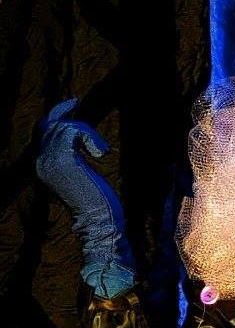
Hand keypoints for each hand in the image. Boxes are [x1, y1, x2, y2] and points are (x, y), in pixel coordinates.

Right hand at [36, 99, 134, 297]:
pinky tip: (101, 152)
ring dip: (86, 132)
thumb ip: (74, 158)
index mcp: (43, 167)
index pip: (43, 133)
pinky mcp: (64, 160)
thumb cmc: (98, 205)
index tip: (73, 104)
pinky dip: (89, 137)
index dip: (57, 115)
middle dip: (72, 118)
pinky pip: (73, 132)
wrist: (99, 223)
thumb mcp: (82, 177)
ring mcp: (49, 161)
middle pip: (52, 126)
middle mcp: (41, 162)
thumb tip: (80, 140)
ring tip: (100, 150)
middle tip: (80, 104)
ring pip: (64, 127)